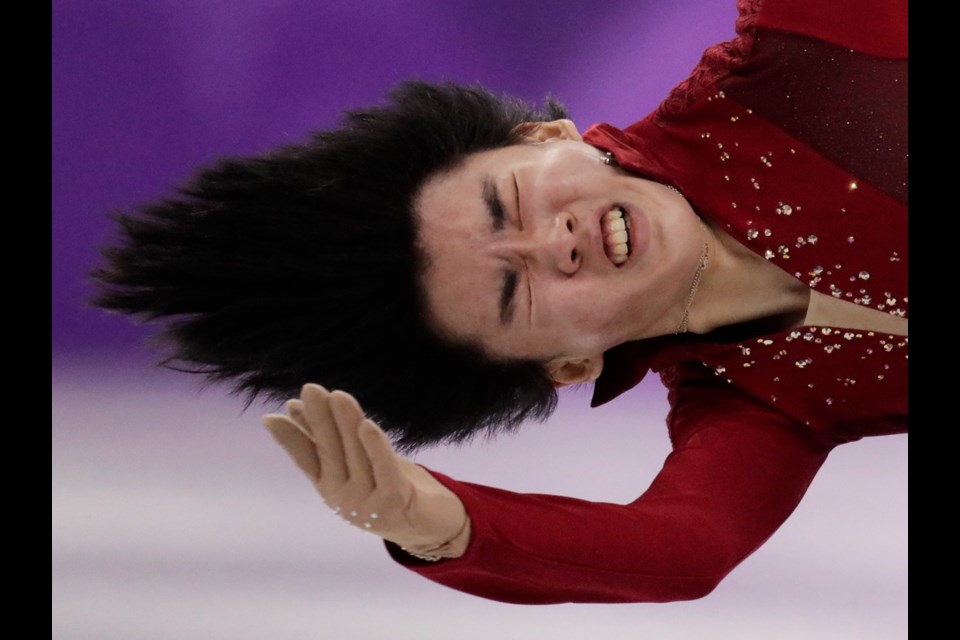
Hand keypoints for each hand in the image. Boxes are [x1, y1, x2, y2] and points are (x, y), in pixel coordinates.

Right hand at [262, 384, 469, 558]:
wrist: (433, 523)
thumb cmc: (391, 485)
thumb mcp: (356, 459)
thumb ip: (328, 437)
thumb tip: (294, 406)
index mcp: (330, 488)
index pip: (306, 459)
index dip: (290, 439)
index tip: (271, 418)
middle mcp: (343, 499)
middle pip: (330, 452)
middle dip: (320, 420)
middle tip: (311, 390)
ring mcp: (367, 504)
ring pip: (356, 455)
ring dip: (347, 423)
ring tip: (337, 396)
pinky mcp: (393, 503)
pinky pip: (384, 468)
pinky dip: (375, 446)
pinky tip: (367, 424)